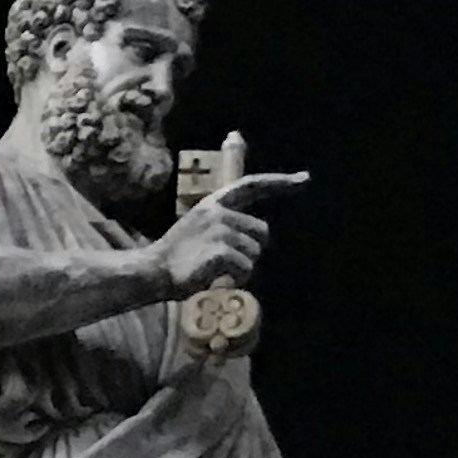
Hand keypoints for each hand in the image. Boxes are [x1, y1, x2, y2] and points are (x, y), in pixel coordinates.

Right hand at [146, 172, 307, 295]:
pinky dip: (236, 278)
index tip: (304, 179)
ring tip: (218, 270)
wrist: (153, 271)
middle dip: (252, 249)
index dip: (279, 182)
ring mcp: (219, 230)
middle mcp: (218, 212)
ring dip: (243, 267)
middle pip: (262, 232)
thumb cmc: (179, 256)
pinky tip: (216, 277)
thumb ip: (226, 221)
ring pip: (255, 252)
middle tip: (226, 261)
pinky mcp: (220, 250)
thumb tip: (256, 232)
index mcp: (213, 204)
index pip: (251, 186)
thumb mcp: (200, 228)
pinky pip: (246, 267)